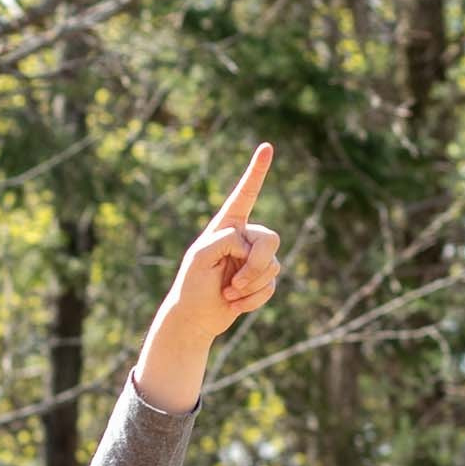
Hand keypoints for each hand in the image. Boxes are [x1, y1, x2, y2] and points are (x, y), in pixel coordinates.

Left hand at [160, 142, 281, 338]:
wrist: (196, 318)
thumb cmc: (191, 285)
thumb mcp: (199, 258)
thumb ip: (224, 241)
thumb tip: (249, 246)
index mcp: (226, 226)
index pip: (245, 195)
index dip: (256, 172)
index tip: (267, 147)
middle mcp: (244, 238)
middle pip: (270, 239)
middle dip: (256, 264)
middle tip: (234, 283)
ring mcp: (255, 259)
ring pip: (273, 265)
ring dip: (250, 285)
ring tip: (229, 293)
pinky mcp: (262, 280)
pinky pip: (271, 286)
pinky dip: (253, 300)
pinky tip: (234, 304)